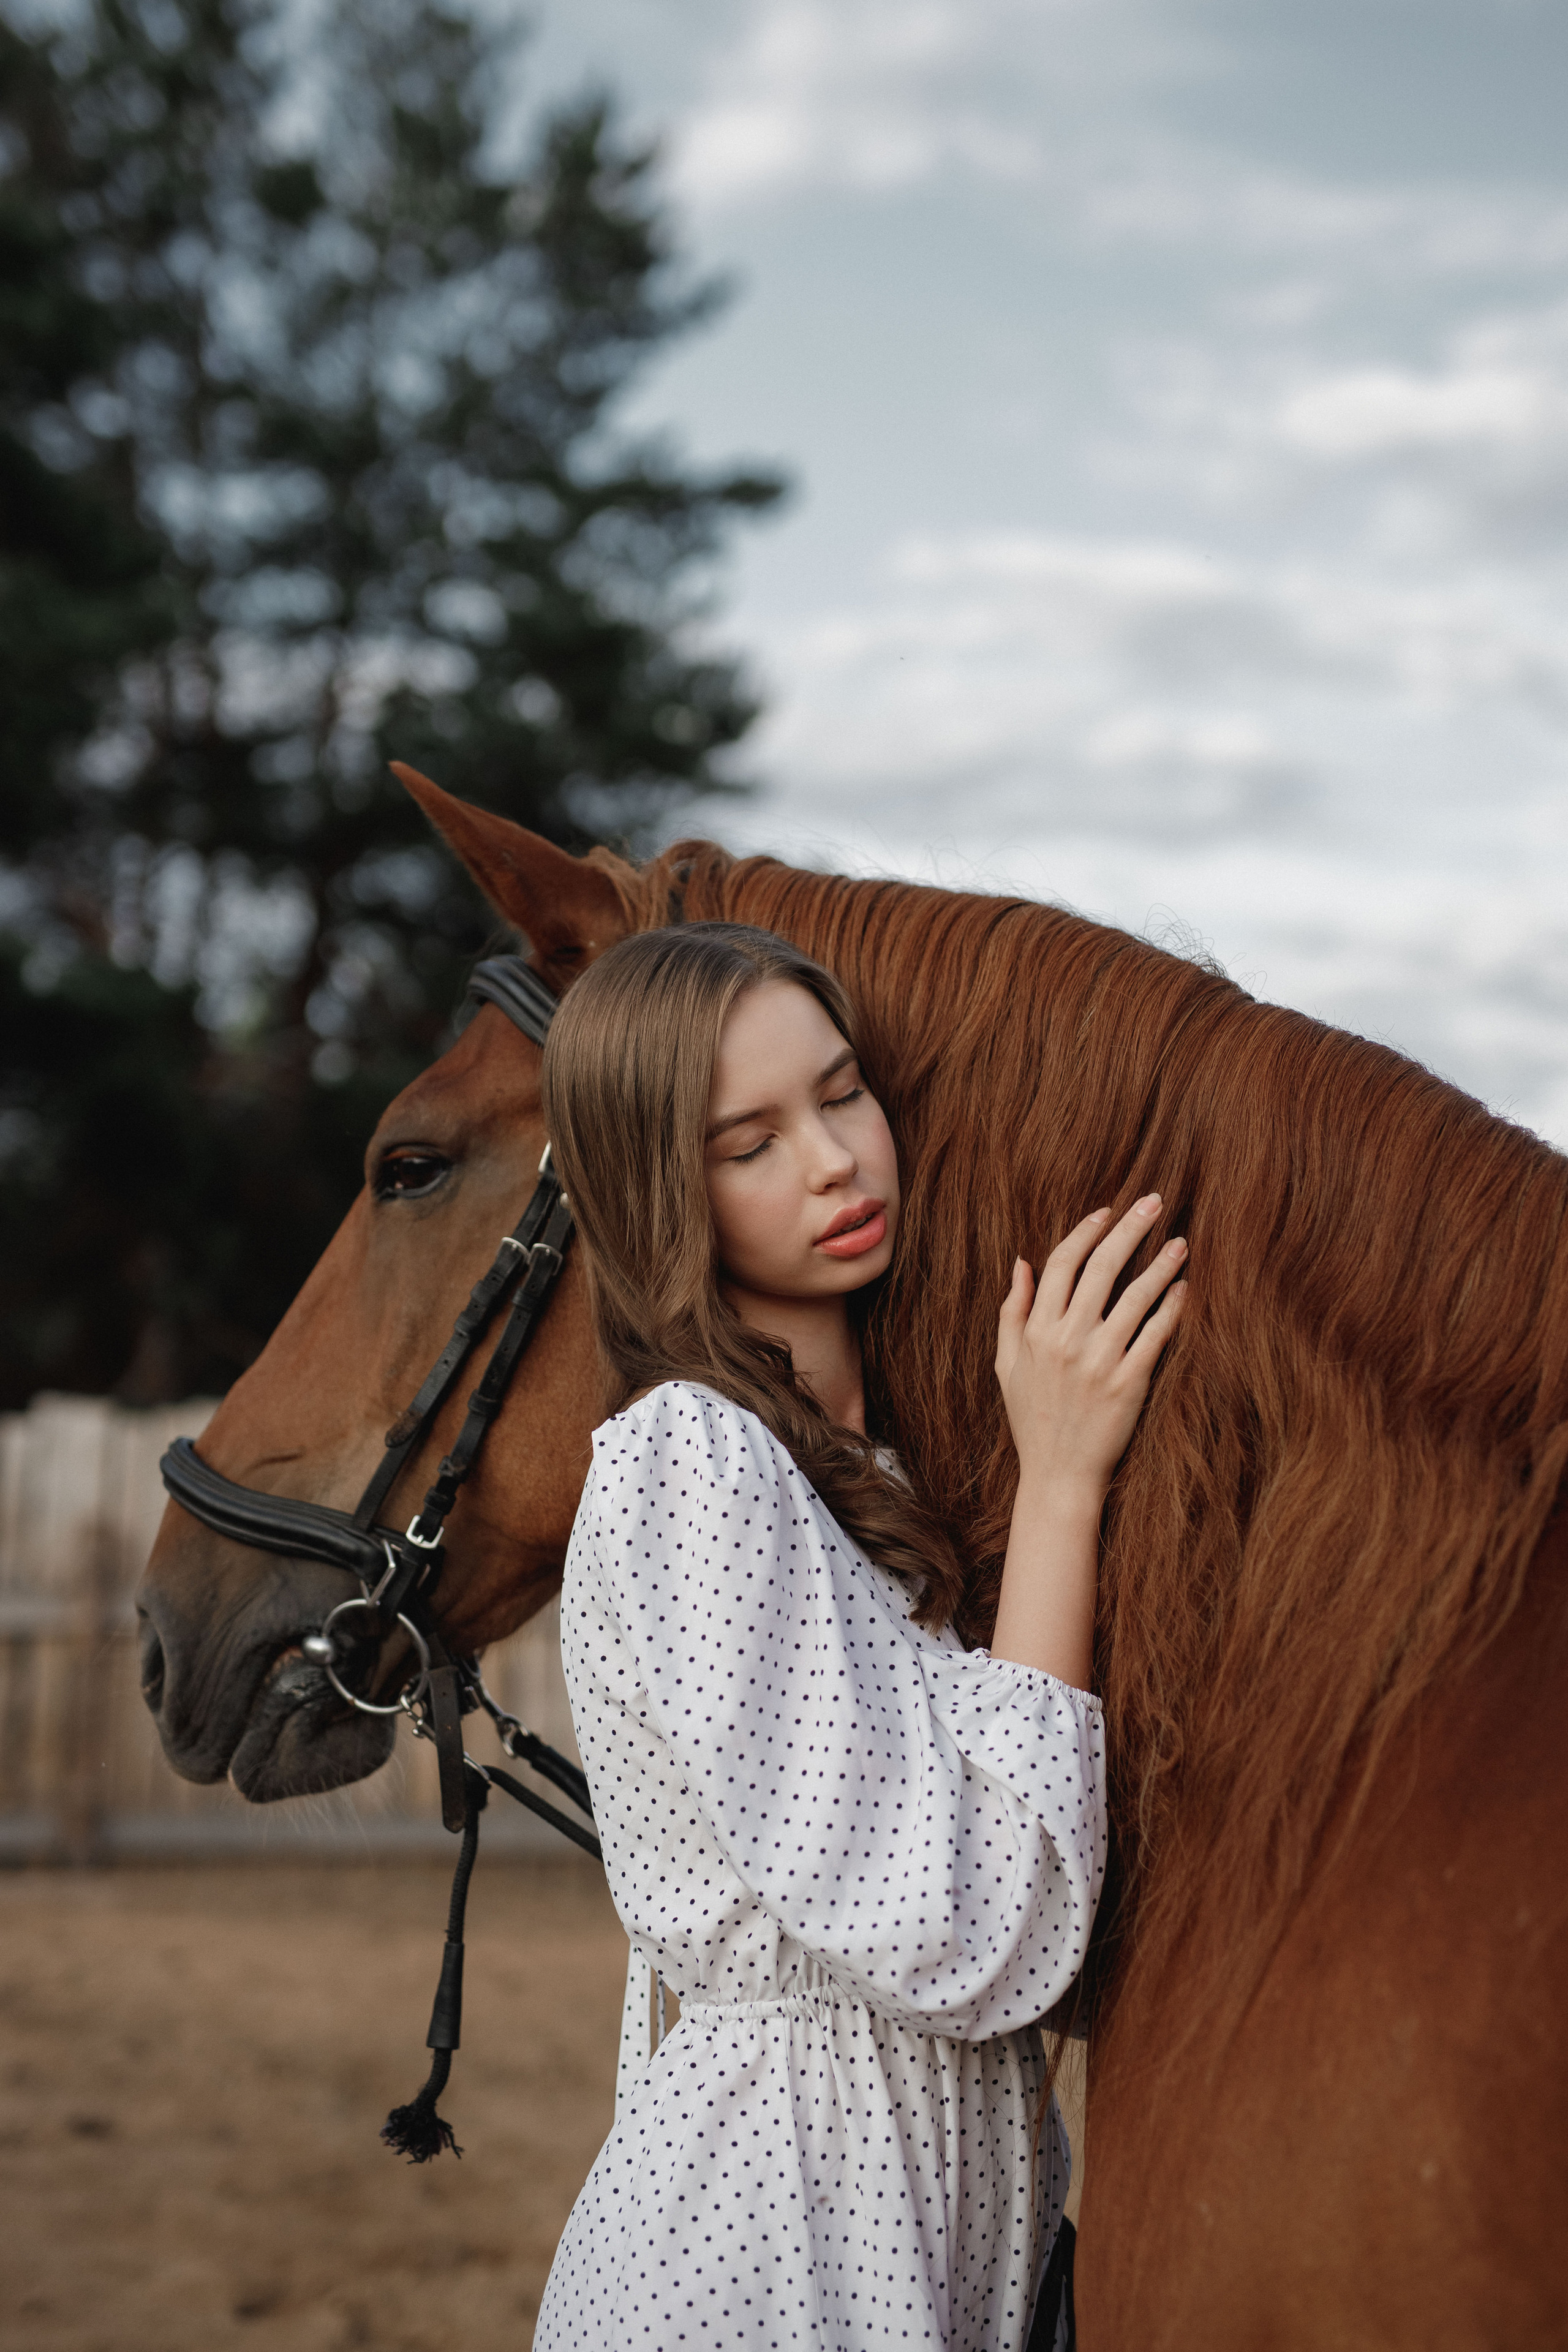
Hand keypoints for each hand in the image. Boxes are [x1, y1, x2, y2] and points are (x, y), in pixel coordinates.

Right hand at [994, 1194, 1187, 1502]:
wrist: (1058, 1476)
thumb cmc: (1032, 1420)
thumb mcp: (1006, 1365)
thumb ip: (1012, 1312)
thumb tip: (1021, 1263)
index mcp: (1035, 1331)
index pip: (1062, 1264)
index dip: (1086, 1232)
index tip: (1108, 1211)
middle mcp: (1066, 1340)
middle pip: (1102, 1268)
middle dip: (1130, 1228)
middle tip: (1154, 1202)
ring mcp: (1099, 1361)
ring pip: (1135, 1296)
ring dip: (1161, 1263)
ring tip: (1180, 1241)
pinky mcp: (1129, 1383)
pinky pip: (1157, 1335)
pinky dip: (1172, 1307)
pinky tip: (1184, 1289)